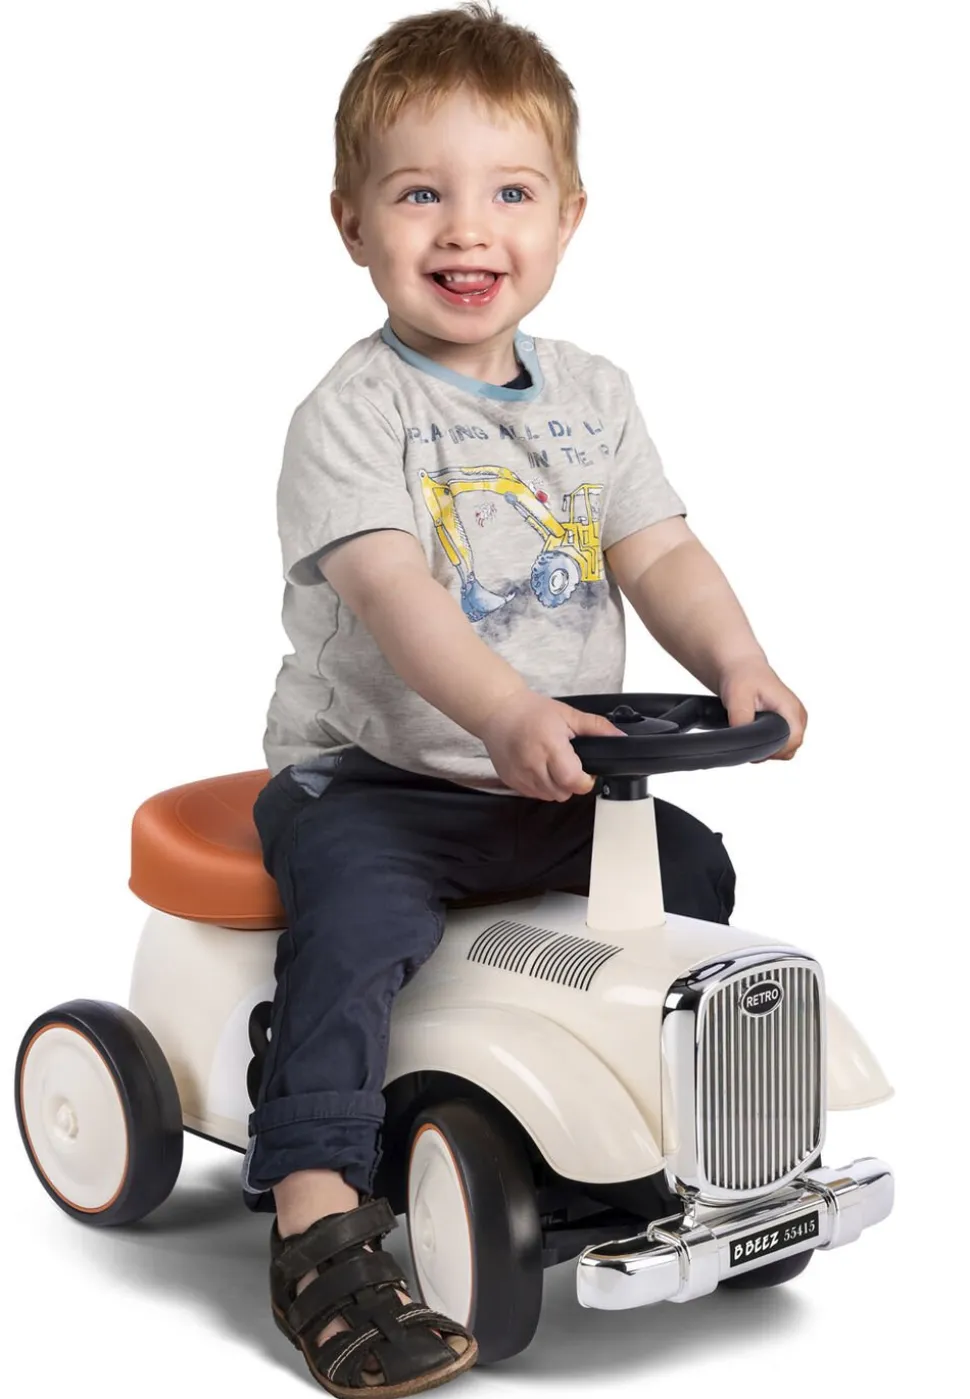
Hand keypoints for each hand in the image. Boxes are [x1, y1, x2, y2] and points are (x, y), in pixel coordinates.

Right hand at [479, 691, 624, 799]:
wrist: (498, 711)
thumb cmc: (531, 711)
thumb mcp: (568, 714)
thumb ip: (596, 727)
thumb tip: (620, 737)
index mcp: (551, 747)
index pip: (574, 781)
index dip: (586, 780)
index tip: (587, 770)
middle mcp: (533, 764)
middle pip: (563, 793)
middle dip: (572, 783)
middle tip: (569, 764)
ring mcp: (520, 775)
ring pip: (549, 797)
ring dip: (556, 786)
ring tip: (553, 765)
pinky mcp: (510, 780)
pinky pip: (533, 794)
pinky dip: (541, 786)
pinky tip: (539, 768)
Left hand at [719, 659, 806, 760]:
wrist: (742, 668)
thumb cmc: (742, 677)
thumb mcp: (737, 696)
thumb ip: (741, 719)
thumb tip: (742, 740)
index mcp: (791, 709)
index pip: (793, 741)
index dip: (773, 750)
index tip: (753, 747)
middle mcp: (798, 716)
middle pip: (790, 748)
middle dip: (768, 750)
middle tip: (747, 739)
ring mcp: (794, 720)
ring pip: (785, 748)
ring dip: (767, 747)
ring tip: (749, 732)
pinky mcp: (788, 723)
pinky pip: (781, 742)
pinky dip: (767, 743)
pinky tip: (753, 733)